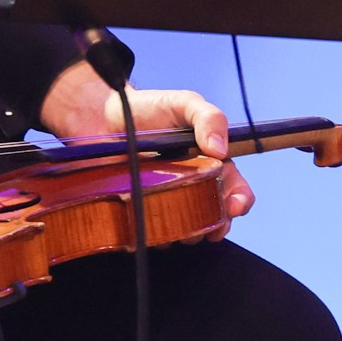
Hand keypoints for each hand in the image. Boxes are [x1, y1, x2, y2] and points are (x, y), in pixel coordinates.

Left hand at [37, 59, 255, 219]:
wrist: (102, 116)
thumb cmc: (148, 109)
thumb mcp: (184, 104)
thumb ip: (208, 117)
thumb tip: (220, 149)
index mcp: (209, 164)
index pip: (234, 189)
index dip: (239, 201)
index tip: (234, 206)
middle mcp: (192, 187)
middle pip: (215, 217)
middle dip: (217, 225)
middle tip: (207, 226)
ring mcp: (167, 202)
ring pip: (188, 230)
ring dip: (189, 234)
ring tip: (180, 227)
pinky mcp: (141, 212)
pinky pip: (155, 234)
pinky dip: (158, 237)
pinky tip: (152, 226)